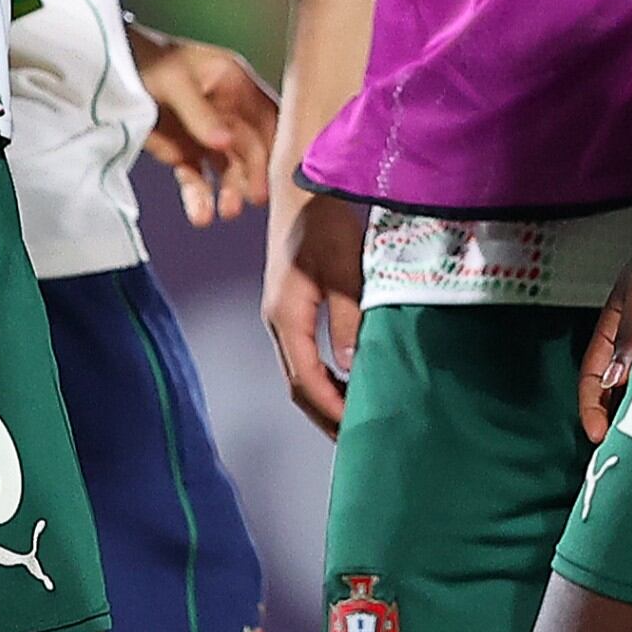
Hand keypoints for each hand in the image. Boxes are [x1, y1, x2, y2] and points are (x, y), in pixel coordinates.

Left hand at [130, 26, 278, 226]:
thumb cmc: (146, 61)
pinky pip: (195, 177)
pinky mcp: (182, 152)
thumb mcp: (174, 81)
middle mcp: (226, 111)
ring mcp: (204, 133)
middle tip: (252, 199)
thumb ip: (200, 113)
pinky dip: (199, 196)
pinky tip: (201, 214)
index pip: (264, 118)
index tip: (276, 173)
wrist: (109, 69)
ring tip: (227, 211)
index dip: (274, 144)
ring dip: (229, 190)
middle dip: (250, 173)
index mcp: (233, 84)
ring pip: (225, 167)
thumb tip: (225, 143)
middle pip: (248, 147)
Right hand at [263, 188, 368, 435]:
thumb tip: (350, 368)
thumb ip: (347, 318)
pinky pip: (302, 356)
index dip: (330, 409)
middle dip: (323, 415)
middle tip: (355, 443)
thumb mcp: (343, 270)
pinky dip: (321, 378)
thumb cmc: (324, 223)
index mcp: (285, 316)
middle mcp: (276, 321)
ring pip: (297, 372)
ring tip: (351, 421)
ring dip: (322, 399)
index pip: (305, 379)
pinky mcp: (289, 308)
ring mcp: (279, 315)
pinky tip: (343, 384)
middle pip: (295, 384)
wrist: (302, 188)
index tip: (355, 432)